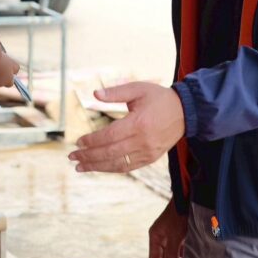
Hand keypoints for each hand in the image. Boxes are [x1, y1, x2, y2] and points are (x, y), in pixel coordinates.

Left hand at [67, 82, 184, 172]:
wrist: (186, 112)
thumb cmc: (158, 97)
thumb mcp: (137, 89)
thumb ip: (115, 92)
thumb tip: (94, 94)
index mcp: (138, 123)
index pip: (109, 136)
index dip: (92, 141)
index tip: (78, 142)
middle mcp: (143, 141)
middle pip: (110, 153)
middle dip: (89, 157)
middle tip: (72, 157)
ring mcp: (148, 152)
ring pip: (118, 164)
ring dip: (97, 167)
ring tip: (80, 167)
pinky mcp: (151, 158)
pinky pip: (128, 167)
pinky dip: (112, 168)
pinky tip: (99, 167)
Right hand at [149, 198, 188, 257]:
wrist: (186, 200)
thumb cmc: (178, 217)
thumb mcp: (175, 237)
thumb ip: (171, 254)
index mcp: (155, 236)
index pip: (154, 257)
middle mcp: (159, 236)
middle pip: (162, 256)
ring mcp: (168, 235)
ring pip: (170, 253)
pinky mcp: (176, 233)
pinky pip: (176, 248)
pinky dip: (181, 255)